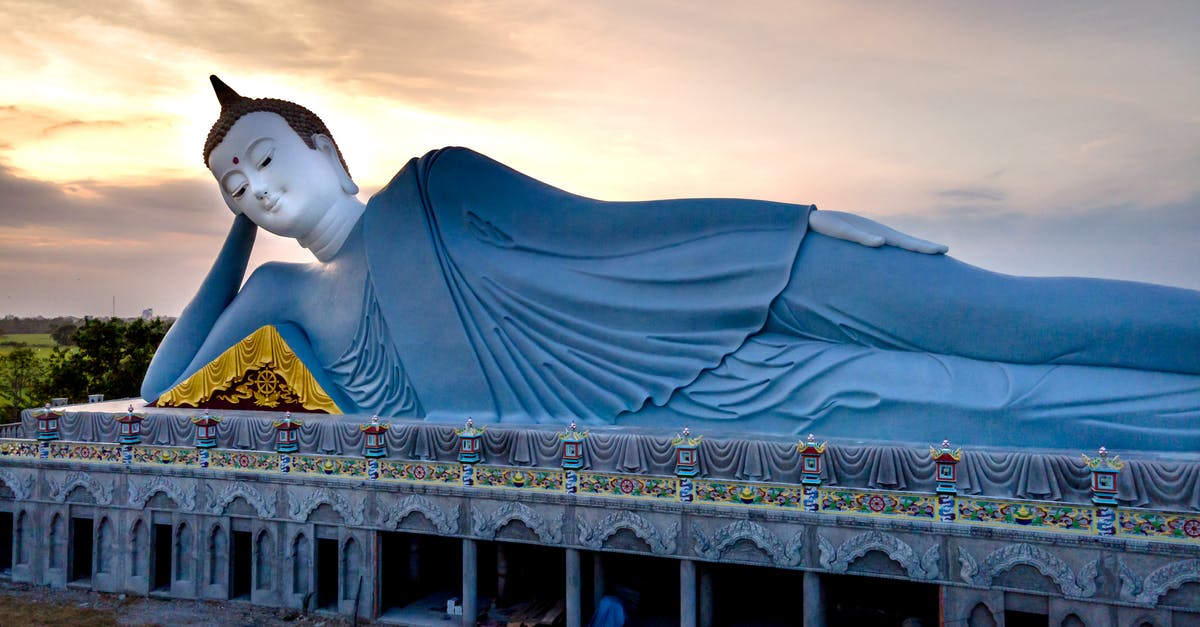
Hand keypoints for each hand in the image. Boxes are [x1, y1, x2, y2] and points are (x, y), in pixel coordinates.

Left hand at [809, 210, 947, 254]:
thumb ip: (861, 237)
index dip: (924, 247)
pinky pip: (887, 246)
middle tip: (946, 250)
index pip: (906, 241)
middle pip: (907, 241)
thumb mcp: (842, 231)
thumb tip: (883, 242)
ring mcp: (872, 235)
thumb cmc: (825, 225)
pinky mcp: (864, 239)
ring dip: (914, 248)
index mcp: (877, 232)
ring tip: (930, 253)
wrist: (811, 220)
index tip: (943, 250)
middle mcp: (878, 233)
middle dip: (925, 247)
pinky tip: (903, 254)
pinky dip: (899, 249)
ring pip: (899, 243)